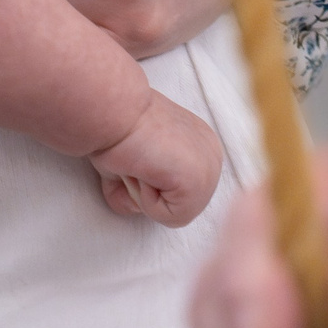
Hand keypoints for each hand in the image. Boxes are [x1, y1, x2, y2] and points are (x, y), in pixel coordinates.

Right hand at [90, 89, 224, 227]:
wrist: (115, 110)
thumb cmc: (119, 128)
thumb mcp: (136, 159)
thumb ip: (141, 184)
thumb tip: (135, 204)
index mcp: (202, 148)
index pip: (180, 194)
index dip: (149, 185)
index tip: (139, 157)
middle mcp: (212, 156)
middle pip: (181, 207)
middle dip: (150, 194)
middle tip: (137, 162)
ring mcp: (210, 169)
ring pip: (177, 215)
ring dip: (147, 197)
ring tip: (140, 165)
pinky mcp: (199, 181)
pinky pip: (173, 217)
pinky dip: (148, 201)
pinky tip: (144, 169)